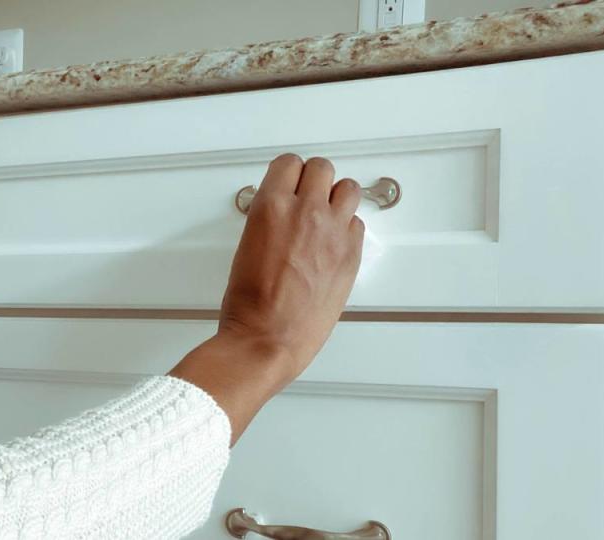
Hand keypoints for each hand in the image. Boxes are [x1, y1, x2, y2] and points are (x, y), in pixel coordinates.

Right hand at [217, 154, 363, 384]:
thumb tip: (280, 213)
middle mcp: (305, 212)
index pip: (288, 163)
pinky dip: (346, 228)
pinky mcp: (351, 254)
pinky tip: (333, 242)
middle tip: (307, 195)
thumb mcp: (245, 247)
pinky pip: (357, 223)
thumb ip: (268, 221)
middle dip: (313, 180)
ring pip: (348, 188)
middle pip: (321, 168)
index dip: (288, 173)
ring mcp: (333, 232)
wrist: (268, 339)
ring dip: (336, 197)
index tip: (288, 181)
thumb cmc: (249, 305)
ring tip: (325, 214)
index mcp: (270, 207)